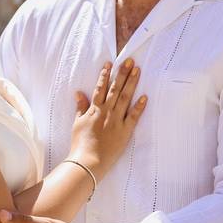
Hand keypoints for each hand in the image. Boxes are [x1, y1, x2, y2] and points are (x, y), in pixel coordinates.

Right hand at [68, 59, 146, 178]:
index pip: (100, 88)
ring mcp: (117, 120)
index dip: (105, 75)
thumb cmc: (80, 143)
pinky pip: (134, 116)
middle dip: (122, 74)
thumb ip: (80, 107)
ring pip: (125, 98)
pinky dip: (139, 106)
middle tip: (129, 60)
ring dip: (131, 83)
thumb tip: (79, 92)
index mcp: (94, 109)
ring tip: (137, 70)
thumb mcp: (77, 123)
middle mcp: (106, 112)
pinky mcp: (125, 131)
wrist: (88, 161)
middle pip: (115, 89)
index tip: (110, 63)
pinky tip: (145, 96)